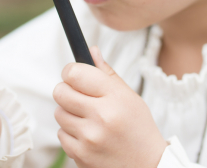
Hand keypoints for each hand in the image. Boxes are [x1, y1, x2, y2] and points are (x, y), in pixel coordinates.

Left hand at [53, 46, 167, 167]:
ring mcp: (89, 138)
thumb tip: (91, 50)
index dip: (70, 70)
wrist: (147, 166)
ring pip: (59, 113)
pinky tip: (88, 134)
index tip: (74, 74)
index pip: (75, 73)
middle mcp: (101, 117)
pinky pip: (61, 134)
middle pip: (60, 91)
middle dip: (66, 90)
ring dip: (68, 112)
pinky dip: (70, 133)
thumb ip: (106, 72)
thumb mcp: (128, 95)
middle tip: (78, 95)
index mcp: (114, 97)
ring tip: (87, 117)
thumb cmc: (138, 127)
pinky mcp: (81, 155)